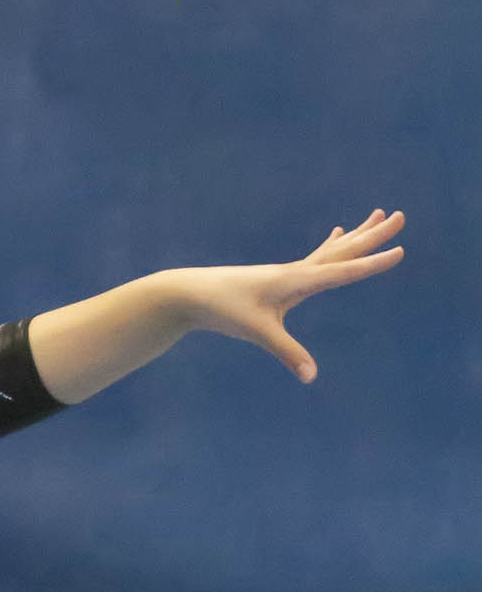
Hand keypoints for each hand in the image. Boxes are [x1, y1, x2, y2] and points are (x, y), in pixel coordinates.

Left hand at [172, 209, 403, 383]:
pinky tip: (336, 235)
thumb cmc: (223, 309)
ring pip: (332, 250)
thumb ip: (288, 353)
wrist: (190, 293)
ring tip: (377, 215)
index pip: (343, 270)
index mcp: (296, 279)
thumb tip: (311, 377)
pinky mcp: (278, 278)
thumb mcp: (258, 332)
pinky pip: (314, 258)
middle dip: (373, 235)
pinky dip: (331, 246)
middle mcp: (296, 271)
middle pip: (344, 250)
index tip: (400, 250)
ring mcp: (287, 272)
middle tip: (401, 215)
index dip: (373, 263)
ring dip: (357, 235)